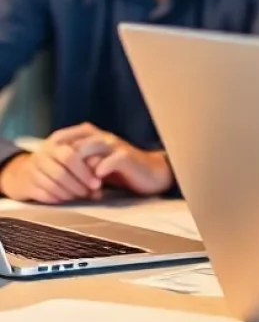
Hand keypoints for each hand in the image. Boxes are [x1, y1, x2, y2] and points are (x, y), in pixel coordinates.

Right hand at [0, 124, 110, 203]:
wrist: (24, 171)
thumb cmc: (58, 162)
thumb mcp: (73, 153)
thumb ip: (89, 160)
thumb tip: (104, 175)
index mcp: (57, 142)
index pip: (71, 156)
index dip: (86, 171)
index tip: (99, 183)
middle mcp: (42, 154)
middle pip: (62, 172)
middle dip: (79, 184)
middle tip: (92, 192)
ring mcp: (32, 169)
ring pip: (53, 185)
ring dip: (71, 193)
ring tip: (83, 196)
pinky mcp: (26, 185)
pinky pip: (45, 195)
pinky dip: (60, 198)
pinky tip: (69, 198)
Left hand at [51, 124, 173, 196]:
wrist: (150, 173)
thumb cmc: (119, 170)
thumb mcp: (93, 163)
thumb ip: (76, 160)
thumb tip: (49, 166)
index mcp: (90, 135)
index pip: (60, 137)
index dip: (49, 155)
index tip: (45, 172)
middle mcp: (101, 136)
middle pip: (70, 144)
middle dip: (62, 166)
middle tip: (59, 184)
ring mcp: (114, 145)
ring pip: (86, 149)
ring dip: (79, 170)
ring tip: (77, 187)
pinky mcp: (126, 156)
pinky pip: (109, 160)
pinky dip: (100, 171)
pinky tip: (97, 182)